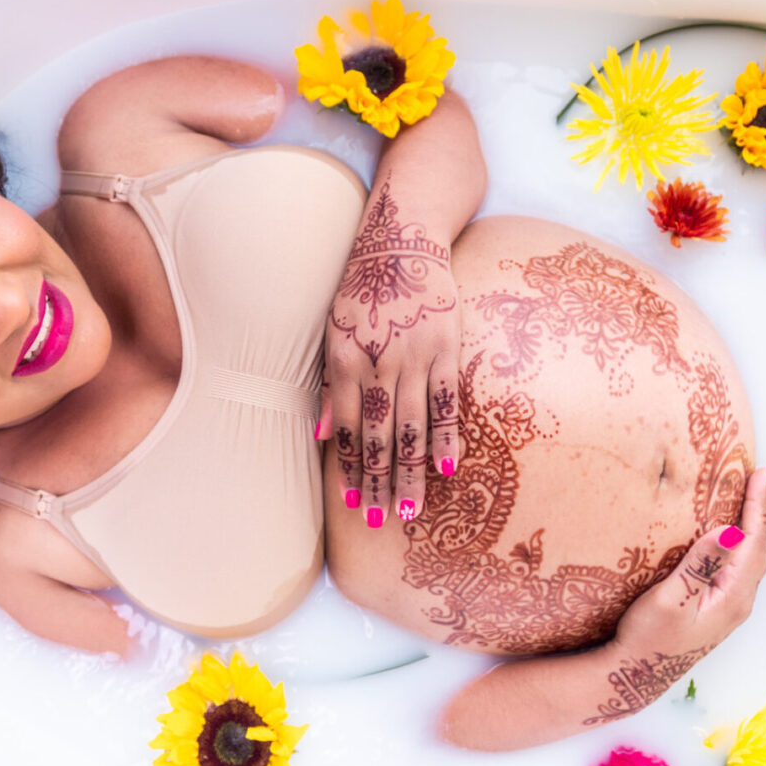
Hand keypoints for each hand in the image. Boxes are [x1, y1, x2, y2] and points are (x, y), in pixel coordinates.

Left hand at [316, 181, 461, 527]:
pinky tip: (447, 468)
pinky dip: (447, 435)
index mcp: (345, 359)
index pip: (345, 426)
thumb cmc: (362, 289)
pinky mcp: (447, 347)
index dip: (349, 467)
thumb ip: (328, 382)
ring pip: (412, 426)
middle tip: (379, 522)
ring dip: (410, 471)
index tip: (352, 505)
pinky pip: (447, 401)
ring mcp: (415, 356)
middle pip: (378, 434)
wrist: (403, 242)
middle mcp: (378, 362)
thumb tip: (317, 434)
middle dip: (378, 481)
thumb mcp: (332, 330)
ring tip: (410, 509)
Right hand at [610, 465, 765, 663]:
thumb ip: (700, 564)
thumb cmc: (648, 638)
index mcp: (733, 595)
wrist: (637, 675)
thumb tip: (730, 531)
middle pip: (762, 546)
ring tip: (757, 494)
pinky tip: (736, 530)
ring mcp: (731, 604)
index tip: (762, 473)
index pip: (754, 541)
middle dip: (765, 509)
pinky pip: (742, 564)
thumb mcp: (670, 599)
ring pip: (754, 555)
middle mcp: (740, 600)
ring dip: (757, 523)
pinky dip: (745, 539)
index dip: (759, 505)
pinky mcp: (719, 606)